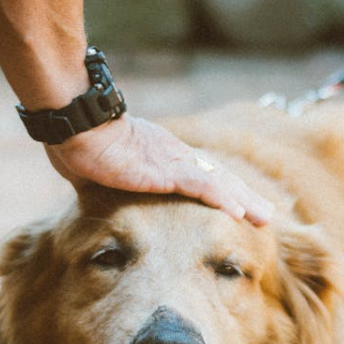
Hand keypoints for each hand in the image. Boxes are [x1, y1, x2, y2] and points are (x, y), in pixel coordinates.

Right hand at [44, 114, 273, 225]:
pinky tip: (238, 213)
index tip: (239, 205)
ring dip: (243, 201)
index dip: (222, 191)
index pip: (200, 176)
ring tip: (265, 219)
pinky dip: (221, 198)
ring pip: (217, 182)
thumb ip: (105, 181)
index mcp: (160, 157)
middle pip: (218, 178)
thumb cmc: (78, 144)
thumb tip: (92, 191)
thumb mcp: (97, 171)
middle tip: (267, 215)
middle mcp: (173, 157)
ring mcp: (171, 162)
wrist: (76, 125)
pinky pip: (199, 186)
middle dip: (244, 197)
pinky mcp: (164, 170)